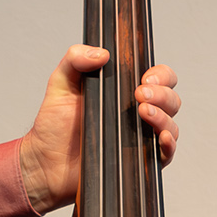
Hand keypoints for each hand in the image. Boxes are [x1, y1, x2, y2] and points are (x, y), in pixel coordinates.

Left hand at [18, 47, 180, 214]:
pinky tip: (161, 137)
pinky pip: (166, 153)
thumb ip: (74, 60)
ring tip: (143, 112)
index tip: (145, 79)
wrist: (46, 163)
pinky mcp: (139, 161)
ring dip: (163, 116)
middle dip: (162, 94)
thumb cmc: (54, 126)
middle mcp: (138, 114)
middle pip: (170, 99)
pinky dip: (169, 144)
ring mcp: (141, 138)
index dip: (160, 75)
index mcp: (124, 92)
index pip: (158, 78)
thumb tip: (101, 53)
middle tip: (140, 95)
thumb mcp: (60, 85)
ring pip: (171, 124)